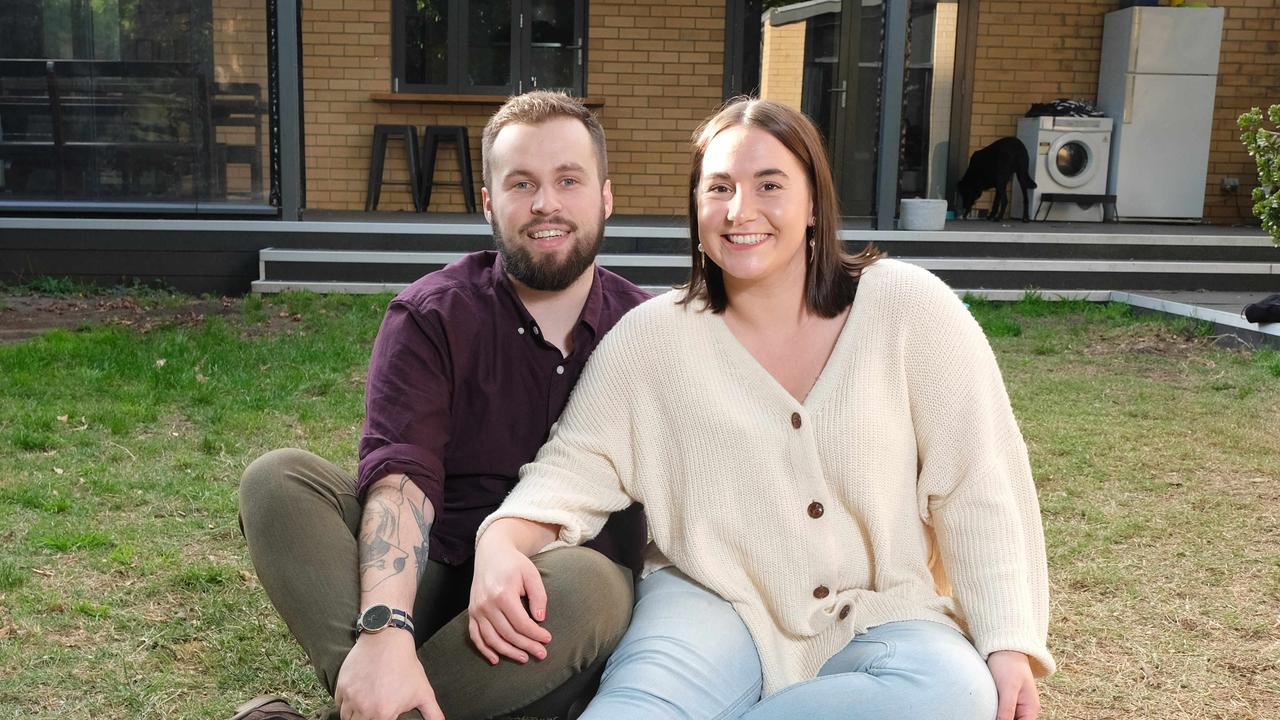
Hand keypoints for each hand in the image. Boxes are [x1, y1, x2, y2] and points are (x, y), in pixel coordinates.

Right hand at [335, 630, 443, 719]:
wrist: (387, 639)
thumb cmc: (406, 665)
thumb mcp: (424, 691)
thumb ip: (433, 714)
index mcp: (384, 714)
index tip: (382, 716)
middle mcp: (364, 709)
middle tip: (374, 712)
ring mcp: (350, 697)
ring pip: (346, 717)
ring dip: (354, 717)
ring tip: (365, 710)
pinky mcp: (341, 686)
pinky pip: (338, 704)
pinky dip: (344, 704)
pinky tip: (355, 700)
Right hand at [468, 533, 552, 664]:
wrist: (491, 553)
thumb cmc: (514, 564)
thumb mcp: (531, 574)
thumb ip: (538, 596)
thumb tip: (540, 619)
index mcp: (503, 594)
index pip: (522, 623)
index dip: (536, 634)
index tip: (548, 639)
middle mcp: (487, 604)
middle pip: (508, 634)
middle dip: (526, 646)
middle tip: (541, 654)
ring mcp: (477, 609)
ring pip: (492, 639)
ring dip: (508, 652)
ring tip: (524, 658)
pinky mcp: (471, 612)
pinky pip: (475, 636)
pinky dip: (484, 649)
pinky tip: (496, 659)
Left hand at [987, 650, 1039, 719]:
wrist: (1004, 647)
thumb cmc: (1008, 664)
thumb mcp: (1008, 688)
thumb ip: (1007, 709)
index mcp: (1030, 709)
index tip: (994, 717)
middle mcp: (1024, 710)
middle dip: (1000, 719)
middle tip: (988, 713)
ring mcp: (1015, 706)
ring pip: (1005, 718)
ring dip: (996, 716)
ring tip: (986, 711)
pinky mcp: (1005, 700)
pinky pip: (1000, 712)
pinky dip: (993, 712)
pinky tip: (986, 709)